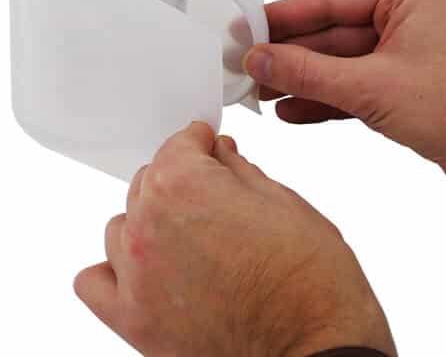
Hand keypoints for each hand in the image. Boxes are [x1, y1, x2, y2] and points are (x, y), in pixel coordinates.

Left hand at [74, 123, 395, 356]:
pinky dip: (116, 268)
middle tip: (216, 193)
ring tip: (190, 234)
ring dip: (151, 220)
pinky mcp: (134, 322)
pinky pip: (96, 280)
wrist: (318, 347)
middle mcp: (149, 227)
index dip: (200, 141)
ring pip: (123, 226)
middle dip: (182, 178)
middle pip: (149, 181)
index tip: (209, 145)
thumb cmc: (311, 278)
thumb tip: (221, 152)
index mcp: (186, 187)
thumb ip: (240, 170)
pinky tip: (150, 268)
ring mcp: (136, 277)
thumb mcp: (283, 201)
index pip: (178, 144)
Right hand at [243, 0, 445, 202]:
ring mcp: (411, 49)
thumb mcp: (370, 87)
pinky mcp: (409, 82)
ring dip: (304, 80)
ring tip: (262, 93)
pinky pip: (358, 84)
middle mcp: (412, 12)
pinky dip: (328, 98)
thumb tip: (260, 60)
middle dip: (291, 55)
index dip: (283, 17)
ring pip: (343, 61)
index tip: (246, 29)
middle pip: (333, 31)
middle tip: (248, 66)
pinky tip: (293, 111)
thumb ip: (307, 72)